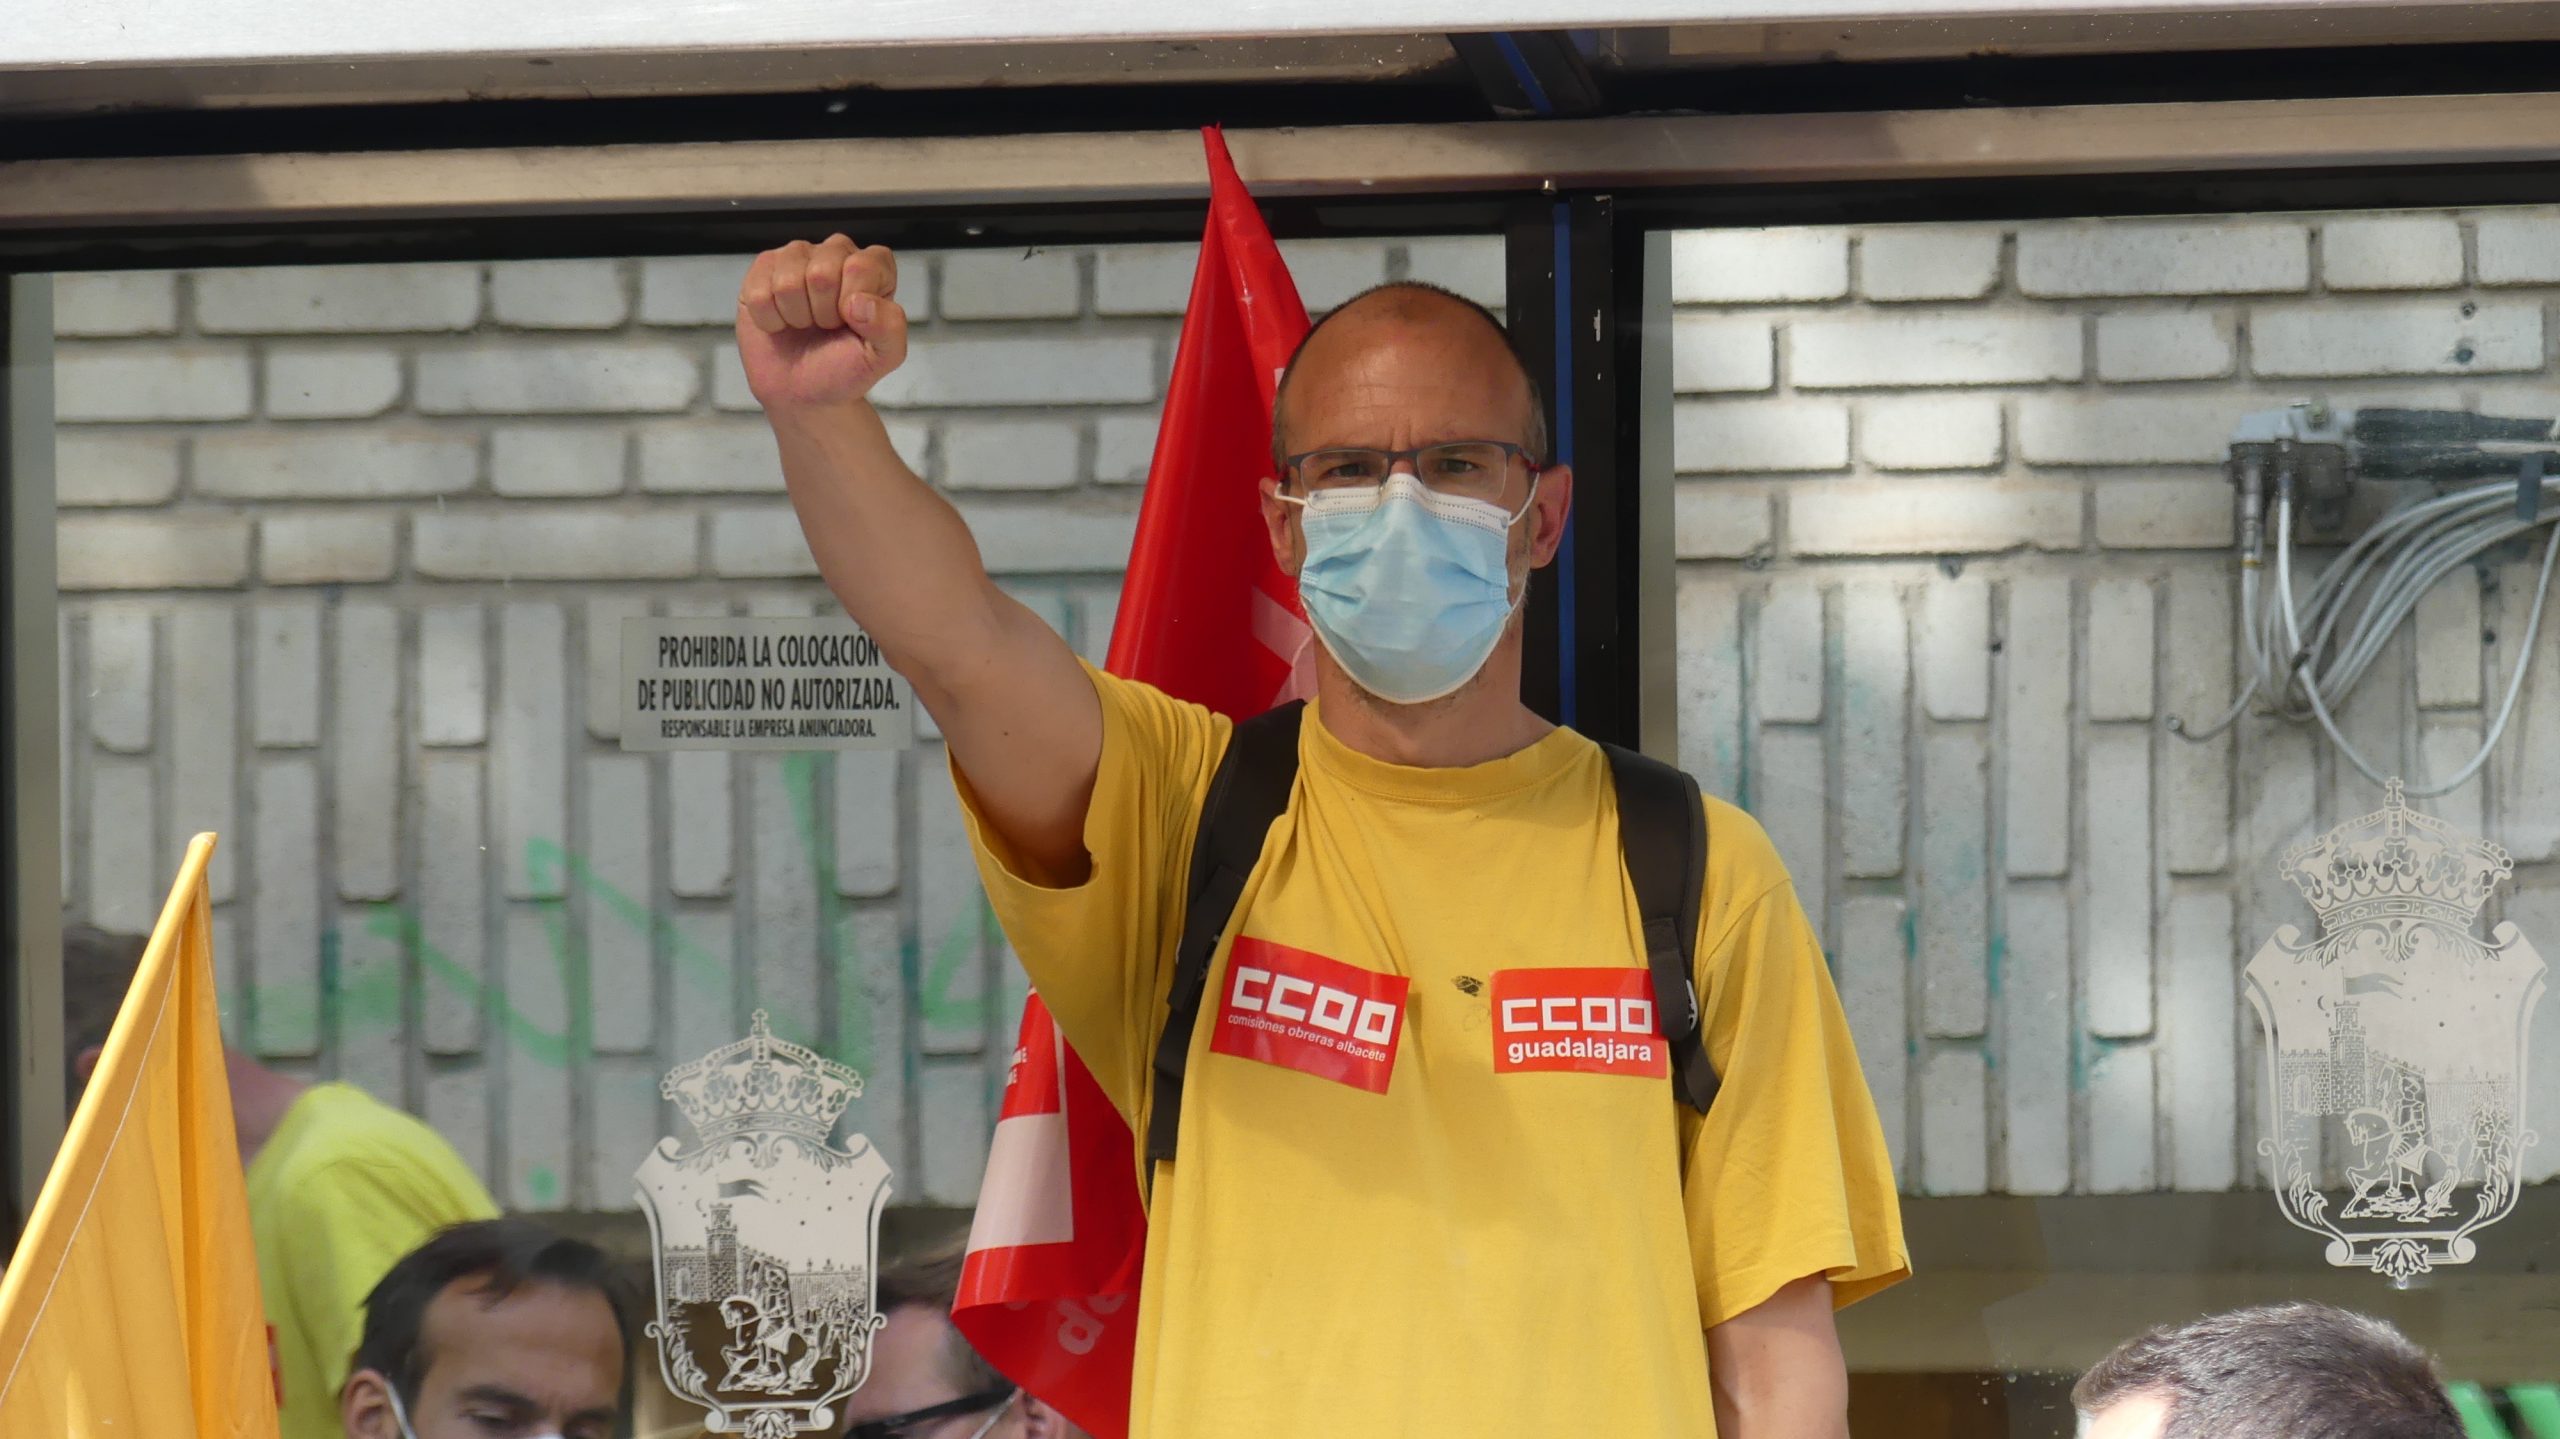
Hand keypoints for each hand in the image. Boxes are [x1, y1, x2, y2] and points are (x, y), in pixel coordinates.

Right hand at [735, 235, 907, 414]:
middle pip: (821, 273)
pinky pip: (759, 293)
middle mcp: (836, 252)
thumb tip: (860, 302)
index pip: (861, 267)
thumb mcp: (882, 356)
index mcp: (873, 266)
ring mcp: (797, 256)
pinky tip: (781, 322)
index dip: (852, 306)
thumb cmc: (844, 367)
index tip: (851, 323)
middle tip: (825, 326)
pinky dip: (770, 320)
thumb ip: (890, 327)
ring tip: (804, 324)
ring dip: (795, 316)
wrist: (802, 391)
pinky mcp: (764, 267)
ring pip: (787, 283)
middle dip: (822, 313)